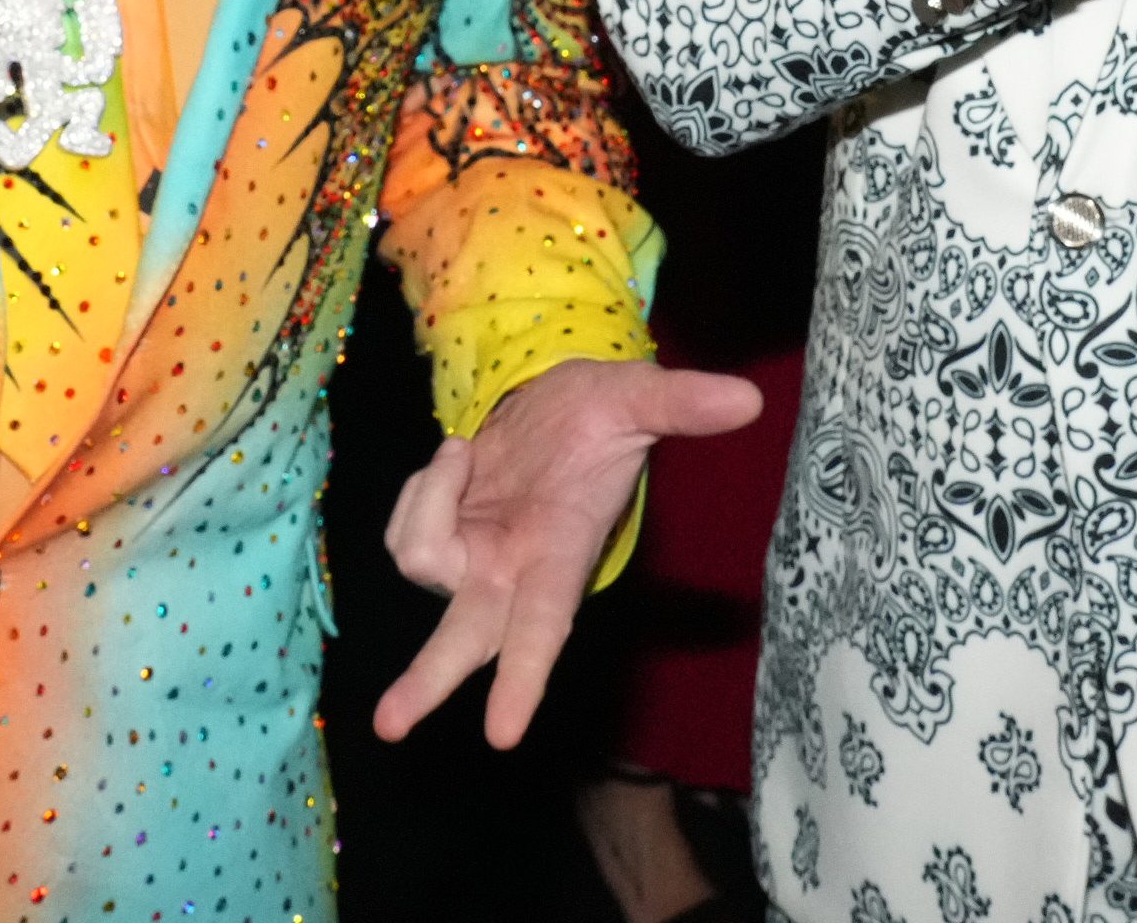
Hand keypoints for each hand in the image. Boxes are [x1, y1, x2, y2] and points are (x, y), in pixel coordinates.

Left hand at [371, 356, 762, 748]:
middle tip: (388, 726)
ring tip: (464, 452)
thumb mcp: (640, 398)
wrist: (555, 399)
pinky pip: (403, 531)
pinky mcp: (442, 539)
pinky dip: (420, 490)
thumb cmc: (601, 412)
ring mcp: (473, 560)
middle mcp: (513, 572)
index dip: (523, 679)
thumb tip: (748, 401)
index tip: (501, 736)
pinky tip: (454, 464)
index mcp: (561, 556)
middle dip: (427, 682)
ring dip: (428, 499)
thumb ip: (684, 404)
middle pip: (463, 639)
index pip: (542, 628)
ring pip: (418, 559)